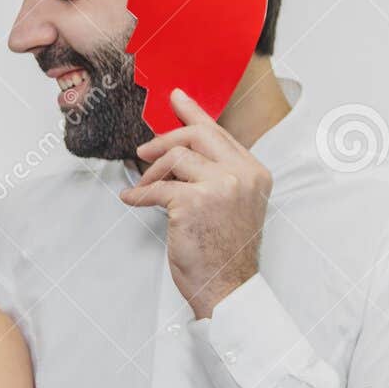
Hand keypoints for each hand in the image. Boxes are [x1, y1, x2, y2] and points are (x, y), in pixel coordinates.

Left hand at [119, 89, 271, 317]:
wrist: (228, 289)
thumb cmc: (226, 253)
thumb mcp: (234, 205)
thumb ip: (219, 175)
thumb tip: (182, 150)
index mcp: (254, 173)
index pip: (220, 133)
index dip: (193, 114)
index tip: (176, 98)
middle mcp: (242, 175)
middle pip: (197, 134)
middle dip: (166, 138)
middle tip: (145, 150)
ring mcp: (220, 187)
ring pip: (176, 156)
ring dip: (152, 172)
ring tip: (144, 188)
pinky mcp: (193, 203)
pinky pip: (158, 187)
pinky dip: (140, 194)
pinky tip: (134, 200)